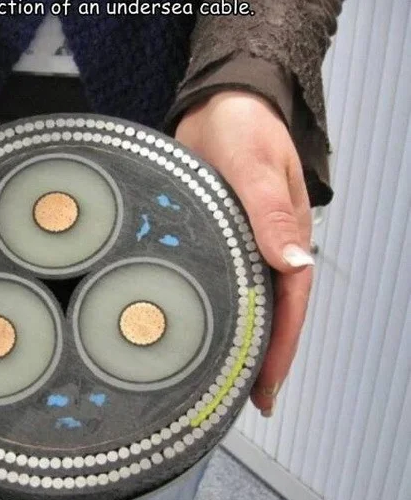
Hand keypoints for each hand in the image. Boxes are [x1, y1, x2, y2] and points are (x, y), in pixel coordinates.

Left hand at [175, 91, 313, 416]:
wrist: (218, 102)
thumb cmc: (243, 126)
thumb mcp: (257, 167)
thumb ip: (270, 215)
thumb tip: (295, 264)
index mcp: (286, 233)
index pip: (290, 302)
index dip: (282, 348)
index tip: (268, 386)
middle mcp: (269, 243)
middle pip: (273, 310)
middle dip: (263, 355)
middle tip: (245, 397)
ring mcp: (246, 240)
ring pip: (250, 299)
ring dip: (242, 336)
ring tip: (226, 375)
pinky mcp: (221, 233)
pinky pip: (225, 278)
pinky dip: (220, 307)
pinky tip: (205, 324)